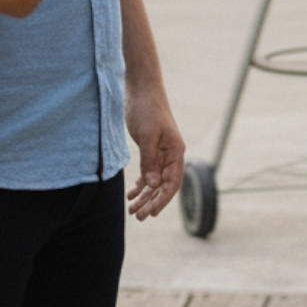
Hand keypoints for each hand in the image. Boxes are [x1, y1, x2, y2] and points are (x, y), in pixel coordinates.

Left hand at [125, 83, 185, 219]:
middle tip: (137, 217)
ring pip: (154, 181)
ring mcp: (160, 152)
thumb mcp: (147, 136)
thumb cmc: (147, 110)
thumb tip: (151, 186)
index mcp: (175, 151)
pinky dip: (140, 184)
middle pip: (163, 185)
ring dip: (144, 196)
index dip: (162, 200)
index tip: (151, 213)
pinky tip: (131, 194)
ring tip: (132, 210)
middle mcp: (170, 154)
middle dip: (151, 202)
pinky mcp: (149, 149)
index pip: (172, 182)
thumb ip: (150, 161)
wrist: (141, 89)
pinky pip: (147, 172)